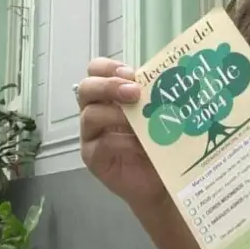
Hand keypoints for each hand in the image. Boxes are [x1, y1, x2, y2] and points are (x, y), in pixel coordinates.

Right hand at [78, 58, 164, 209]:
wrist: (159, 181)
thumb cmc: (156, 142)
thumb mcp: (156, 113)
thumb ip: (151, 95)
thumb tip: (163, 75)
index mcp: (108, 94)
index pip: (97, 70)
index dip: (111, 68)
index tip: (132, 74)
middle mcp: (94, 110)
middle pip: (86, 88)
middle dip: (109, 86)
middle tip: (134, 92)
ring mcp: (91, 134)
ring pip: (90, 115)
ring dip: (117, 114)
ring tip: (138, 121)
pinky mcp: (93, 157)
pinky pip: (101, 144)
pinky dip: (122, 141)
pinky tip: (140, 144)